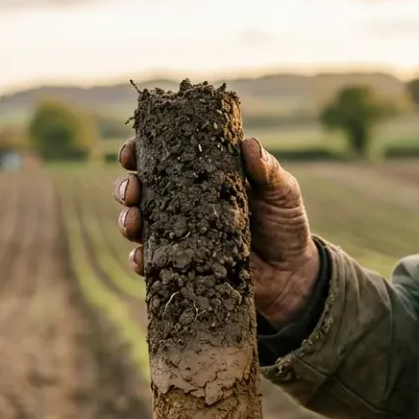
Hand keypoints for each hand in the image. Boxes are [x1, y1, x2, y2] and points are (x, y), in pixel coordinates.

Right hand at [114, 137, 320, 324]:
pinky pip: (150, 264)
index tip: (133, 150)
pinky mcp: (181, 267)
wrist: (292, 275)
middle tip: (132, 189)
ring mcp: (178, 237)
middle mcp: (182, 204)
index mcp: (201, 176)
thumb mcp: (282, 192)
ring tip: (133, 221)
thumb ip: (267, 170)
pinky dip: (140, 260)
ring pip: (138, 225)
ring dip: (127, 220)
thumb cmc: (285, 224)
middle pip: (140, 190)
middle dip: (126, 187)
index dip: (140, 151)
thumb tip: (249, 144)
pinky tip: (141, 259)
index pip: (163, 157)